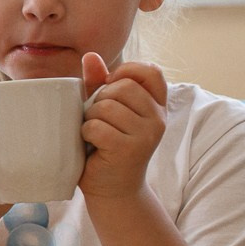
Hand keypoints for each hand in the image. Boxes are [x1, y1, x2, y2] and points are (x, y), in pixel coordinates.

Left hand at [78, 53, 167, 201]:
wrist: (113, 189)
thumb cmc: (106, 146)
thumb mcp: (105, 111)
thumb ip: (99, 83)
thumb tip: (90, 56)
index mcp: (157, 105)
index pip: (151, 71)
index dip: (126, 72)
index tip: (110, 87)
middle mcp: (158, 118)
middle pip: (122, 87)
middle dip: (100, 100)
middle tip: (98, 120)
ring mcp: (147, 134)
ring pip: (107, 106)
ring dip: (91, 118)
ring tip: (96, 135)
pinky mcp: (130, 149)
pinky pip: (97, 127)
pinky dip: (86, 134)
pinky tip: (92, 145)